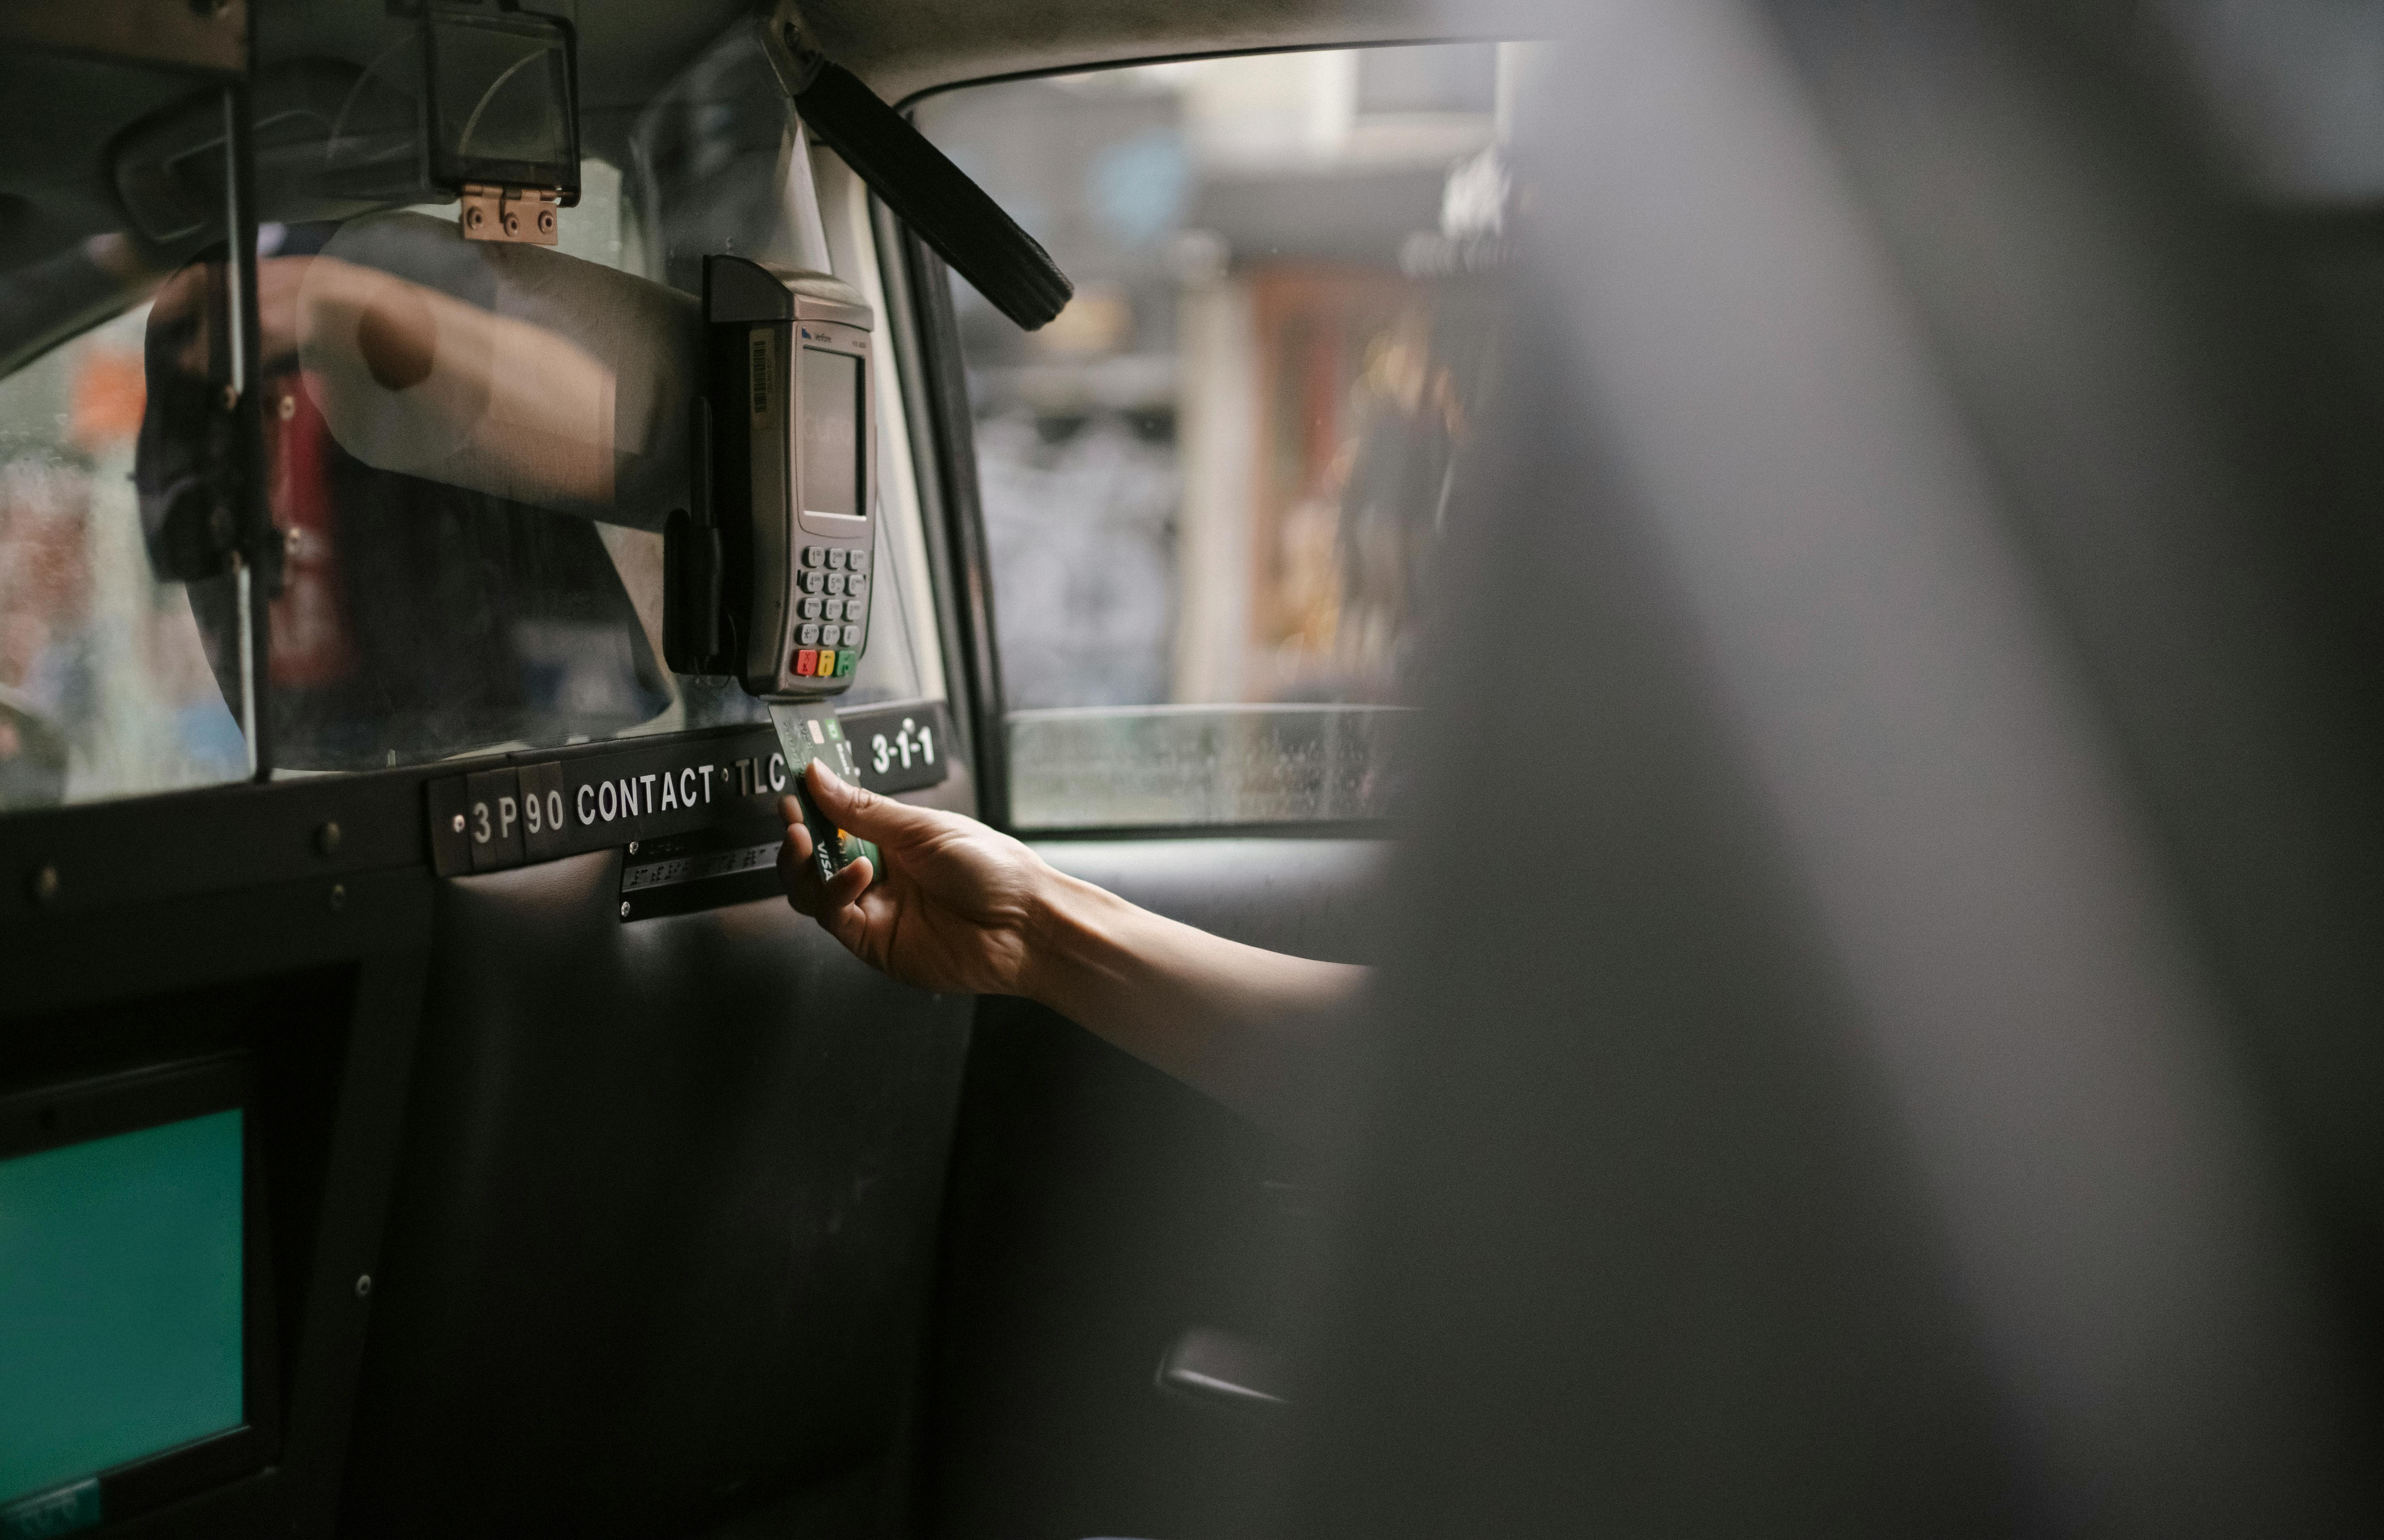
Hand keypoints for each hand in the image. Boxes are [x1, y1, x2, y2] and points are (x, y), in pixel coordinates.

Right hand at [778, 761, 1053, 996]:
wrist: (1026, 924)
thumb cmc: (996, 871)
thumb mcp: (924, 827)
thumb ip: (864, 809)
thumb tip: (820, 776)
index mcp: (894, 842)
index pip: (836, 823)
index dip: (810, 808)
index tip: (792, 791)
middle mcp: (881, 877)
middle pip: (816, 861)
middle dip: (798, 838)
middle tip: (791, 818)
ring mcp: (877, 912)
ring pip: (813, 893)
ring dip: (804, 866)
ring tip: (808, 841)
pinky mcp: (875, 944)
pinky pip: (834, 919)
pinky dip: (835, 893)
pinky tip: (856, 874)